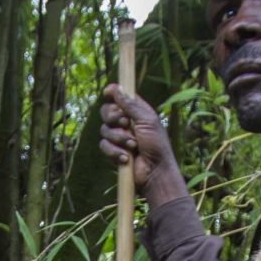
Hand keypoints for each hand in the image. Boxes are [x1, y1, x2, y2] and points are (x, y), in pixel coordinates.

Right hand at [97, 85, 185, 200]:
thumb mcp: (147, 121)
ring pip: (104, 130)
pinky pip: (103, 146)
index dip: (113, 93)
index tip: (107, 92)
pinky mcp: (113, 151)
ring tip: (133, 146)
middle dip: (114, 118)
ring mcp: (118, 137)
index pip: (120, 97)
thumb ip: (130, 105)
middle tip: (126, 124)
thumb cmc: (156, 145)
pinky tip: (126, 158)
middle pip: (106, 111)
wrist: (155, 172)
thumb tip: (116, 88)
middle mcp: (126, 122)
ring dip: (118, 138)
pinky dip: (114, 152)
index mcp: (136, 111)